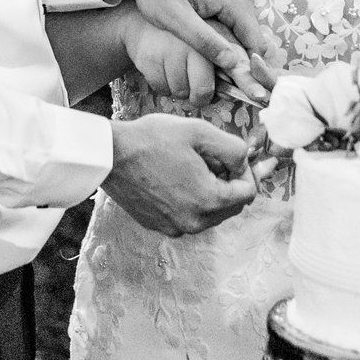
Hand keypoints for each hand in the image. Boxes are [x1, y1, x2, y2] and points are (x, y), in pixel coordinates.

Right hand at [104, 113, 258, 235]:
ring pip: (210, 213)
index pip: (248, 193)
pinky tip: (175, 177)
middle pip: (231, 206)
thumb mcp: (199, 132)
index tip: (231, 157)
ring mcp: (175, 228)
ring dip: (210, 192)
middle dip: (229, 182)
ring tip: (192, 166)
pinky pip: (187, 216)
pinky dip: (190, 200)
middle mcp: (194, 222)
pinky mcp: (158, 226)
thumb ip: (233, 148)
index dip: (246, 171)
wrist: (110, 155)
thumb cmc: (152, 139)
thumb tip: (245, 162)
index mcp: (209, 201)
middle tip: (212, 158)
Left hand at [117, 0, 278, 102]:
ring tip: (216, 74)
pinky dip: (226, 42)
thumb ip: (204, 40)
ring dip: (234, 54)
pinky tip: (210, 54)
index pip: (256, 46)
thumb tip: (233, 63)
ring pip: (243, 35)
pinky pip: (234, 26)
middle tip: (224, 87)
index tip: (240, 92)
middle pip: (252, 41)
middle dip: (242, 64)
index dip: (250, 71)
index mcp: (235, 0)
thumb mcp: (176, 18)